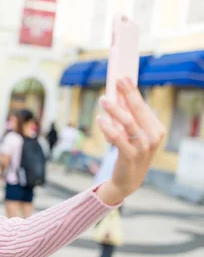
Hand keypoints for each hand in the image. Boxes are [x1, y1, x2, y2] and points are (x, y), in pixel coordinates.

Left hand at [96, 78, 165, 204]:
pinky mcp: (130, 155)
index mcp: (156, 129)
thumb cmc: (129, 152)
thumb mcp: (131, 134)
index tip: (123, 77)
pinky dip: (108, 127)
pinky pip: (118, 138)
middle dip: (127, 93)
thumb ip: (127, 117)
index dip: (132, 91)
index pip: (143, 106)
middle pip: (139, 110)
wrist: (128, 180)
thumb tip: (116, 96)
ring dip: (115, 109)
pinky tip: (100, 119)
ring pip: (129, 123)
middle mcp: (153, 136)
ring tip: (103, 99)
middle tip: (116, 81)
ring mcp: (143, 146)